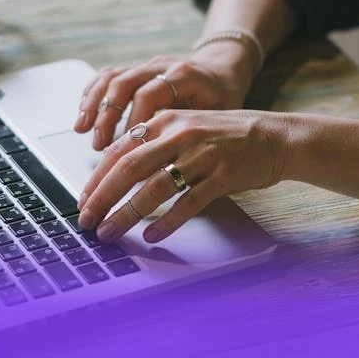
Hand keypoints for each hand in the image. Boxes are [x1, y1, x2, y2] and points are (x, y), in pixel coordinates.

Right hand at [74, 43, 254, 150]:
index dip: (134, 122)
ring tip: (81, 131)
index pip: (149, 95)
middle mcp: (161, 67)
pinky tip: (83, 115)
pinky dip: (91, 95)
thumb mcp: (217, 119)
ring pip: (110, 77)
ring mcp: (145, 67)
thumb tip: (166, 172)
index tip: (128, 149)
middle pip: (123, 83)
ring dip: (93, 106)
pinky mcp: (134, 71)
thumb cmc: (221, 102)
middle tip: (99, 145)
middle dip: (107, 116)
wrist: (222, 74)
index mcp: (183, 76)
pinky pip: (106, 76)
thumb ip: (192, 138)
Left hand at [77, 109, 292, 242]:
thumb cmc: (226, 137)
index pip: (119, 150)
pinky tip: (152, 236)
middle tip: (87, 220)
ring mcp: (202, 155)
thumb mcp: (185, 129)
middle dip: (102, 197)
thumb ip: (154, 145)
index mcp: (166, 121)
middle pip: (129, 168)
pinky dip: (167, 222)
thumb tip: (116, 175)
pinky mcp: (222, 175)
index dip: (96, 178)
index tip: (83, 201)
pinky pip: (188, 202)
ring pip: (154, 188)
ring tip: (111, 232)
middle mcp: (180, 135)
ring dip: (127, 214)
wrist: (275, 137)